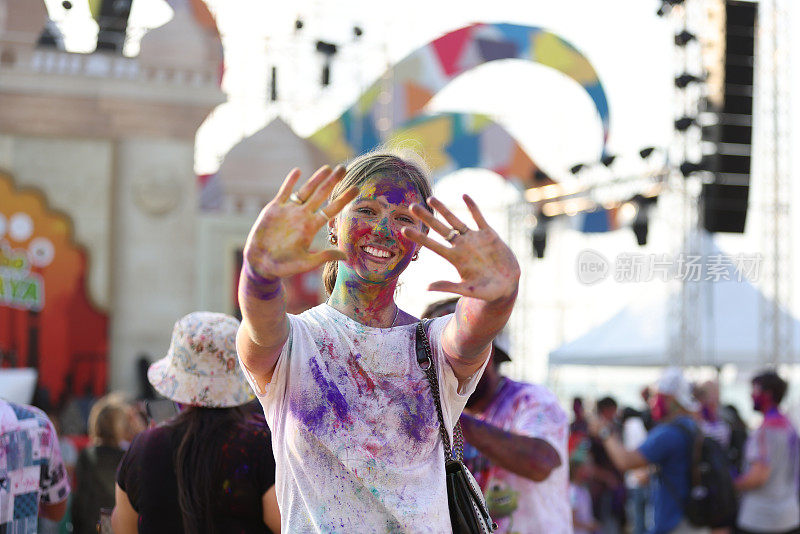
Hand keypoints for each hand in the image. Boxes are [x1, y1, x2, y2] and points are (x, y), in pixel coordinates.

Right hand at [243, 166, 357, 278]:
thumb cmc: (283, 266)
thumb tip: (346, 256)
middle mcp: (302, 216)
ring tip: (328, 167)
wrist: (261, 263)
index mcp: (311, 227)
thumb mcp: (306, 263)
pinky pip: (285, 192)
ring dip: (316, 178)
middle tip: (343, 168)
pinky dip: (291, 181)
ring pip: (305, 190)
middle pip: (321, 195)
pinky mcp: (274, 209)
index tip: (356, 188)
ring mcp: (289, 211)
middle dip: (333, 181)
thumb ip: (324, 257)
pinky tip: (298, 171)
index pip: (332, 209)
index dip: (344, 198)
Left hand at [402, 195, 519, 301]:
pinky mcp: (489, 235)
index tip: (404, 230)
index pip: (433, 245)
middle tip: (412, 206)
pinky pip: (479, 218)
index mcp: (455, 259)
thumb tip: (426, 287)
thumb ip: (448, 287)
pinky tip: (464, 196)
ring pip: (455, 220)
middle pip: (440, 229)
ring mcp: (475, 239)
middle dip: (427, 217)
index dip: (419, 238)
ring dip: (444, 209)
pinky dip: (472, 207)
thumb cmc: (486, 292)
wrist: (507, 286)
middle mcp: (462, 246)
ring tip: (431, 198)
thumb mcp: (467, 290)